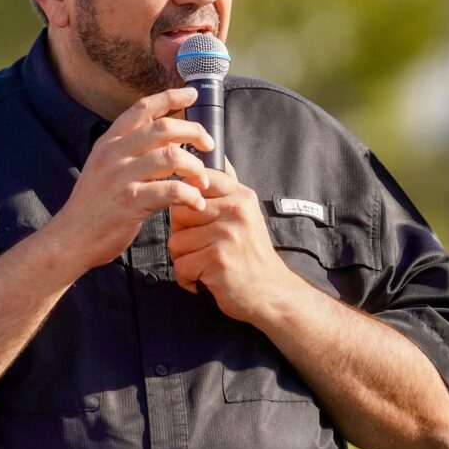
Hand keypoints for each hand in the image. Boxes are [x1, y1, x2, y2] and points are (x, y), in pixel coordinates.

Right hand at [56, 88, 213, 271]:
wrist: (71, 238)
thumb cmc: (94, 206)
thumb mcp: (104, 168)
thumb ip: (129, 151)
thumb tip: (167, 140)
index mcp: (109, 142)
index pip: (143, 107)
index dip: (171, 97)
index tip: (193, 94)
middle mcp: (114, 153)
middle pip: (164, 128)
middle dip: (194, 132)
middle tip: (210, 145)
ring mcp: (122, 176)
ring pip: (173, 156)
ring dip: (196, 168)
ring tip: (203, 181)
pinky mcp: (132, 201)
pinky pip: (172, 190)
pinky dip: (191, 196)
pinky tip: (196, 203)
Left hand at [168, 159, 291, 324]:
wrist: (272, 293)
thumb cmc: (251, 255)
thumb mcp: (246, 214)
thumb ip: (227, 190)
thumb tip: (215, 156)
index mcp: (241, 196)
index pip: (199, 180)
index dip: (187, 200)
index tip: (195, 218)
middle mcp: (236, 211)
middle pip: (179, 213)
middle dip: (182, 235)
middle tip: (202, 248)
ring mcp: (227, 234)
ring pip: (176, 242)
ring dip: (184, 260)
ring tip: (206, 265)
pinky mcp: (217, 259)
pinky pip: (181, 265)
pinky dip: (187, 278)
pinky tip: (205, 280)